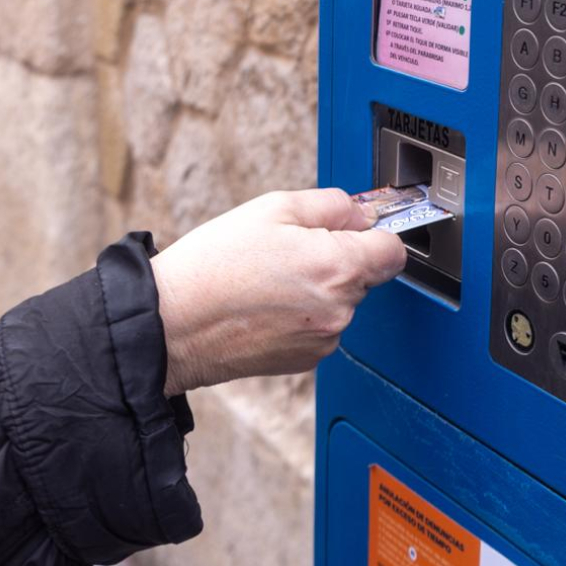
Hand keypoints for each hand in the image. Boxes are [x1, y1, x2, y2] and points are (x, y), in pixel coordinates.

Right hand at [150, 188, 406, 395]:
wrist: (171, 325)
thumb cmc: (214, 266)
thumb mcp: (274, 208)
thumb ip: (332, 205)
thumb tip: (361, 213)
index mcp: (337, 266)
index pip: (394, 249)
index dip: (377, 233)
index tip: (360, 229)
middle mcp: (339, 309)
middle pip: (365, 275)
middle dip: (339, 258)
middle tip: (291, 249)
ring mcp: (323, 339)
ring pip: (340, 302)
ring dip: (318, 288)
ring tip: (269, 278)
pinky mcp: (305, 360)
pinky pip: (319, 327)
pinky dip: (302, 315)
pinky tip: (265, 304)